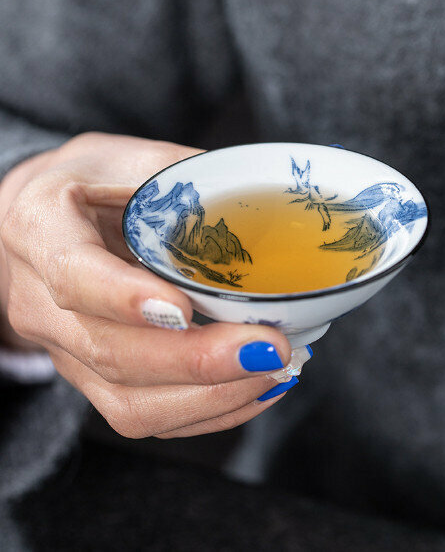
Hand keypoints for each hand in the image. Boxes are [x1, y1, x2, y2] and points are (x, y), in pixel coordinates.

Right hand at [0, 132, 294, 437]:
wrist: (43, 226)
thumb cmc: (92, 184)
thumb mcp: (128, 158)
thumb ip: (184, 178)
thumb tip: (266, 202)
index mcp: (41, 229)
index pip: (73, 274)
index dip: (125, 298)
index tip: (186, 310)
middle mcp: (41, 303)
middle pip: (112, 352)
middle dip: (198, 361)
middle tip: (270, 348)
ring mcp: (65, 350)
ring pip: (127, 402)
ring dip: (211, 396)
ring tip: (275, 371)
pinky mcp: (91, 378)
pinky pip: (142, 415)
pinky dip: (206, 412)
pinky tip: (254, 390)